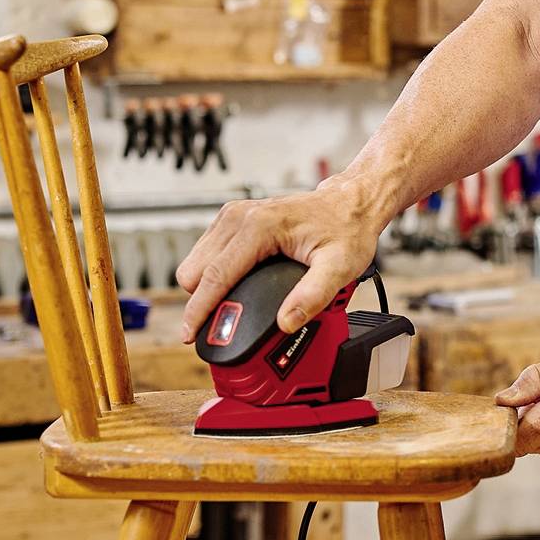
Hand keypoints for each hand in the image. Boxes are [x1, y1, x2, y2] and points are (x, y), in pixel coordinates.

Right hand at [175, 177, 385, 341]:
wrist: (349, 203)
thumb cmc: (345, 229)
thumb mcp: (340, 266)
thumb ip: (313, 295)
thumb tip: (286, 323)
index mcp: (259, 227)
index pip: (215, 276)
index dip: (199, 310)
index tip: (189, 335)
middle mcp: (238, 217)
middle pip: (195, 271)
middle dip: (202, 302)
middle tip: (222, 325)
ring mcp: (232, 216)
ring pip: (195, 263)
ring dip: (205, 289)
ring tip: (229, 308)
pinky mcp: (232, 220)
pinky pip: (205, 254)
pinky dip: (211, 275)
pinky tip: (233, 287)